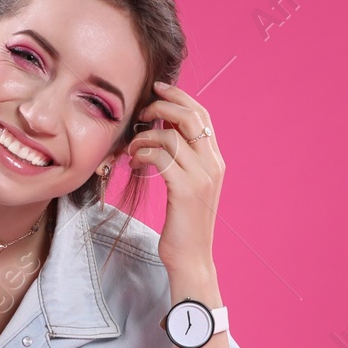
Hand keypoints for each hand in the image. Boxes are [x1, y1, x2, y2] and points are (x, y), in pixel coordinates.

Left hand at [125, 80, 224, 280]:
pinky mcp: (186, 190)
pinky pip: (161, 156)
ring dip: (145, 135)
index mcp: (215, 160)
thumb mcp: (185, 186)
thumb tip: (161, 131)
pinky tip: (134, 162)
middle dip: (163, 105)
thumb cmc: (183, 225)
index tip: (158, 88)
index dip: (180, 97)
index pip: (202, 115)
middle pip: (190, 116)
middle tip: (142, 111)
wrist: (191, 259)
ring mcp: (202, 176)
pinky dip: (143, 153)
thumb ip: (181, 159)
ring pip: (171, 135)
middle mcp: (213, 164)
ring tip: (132, 149)